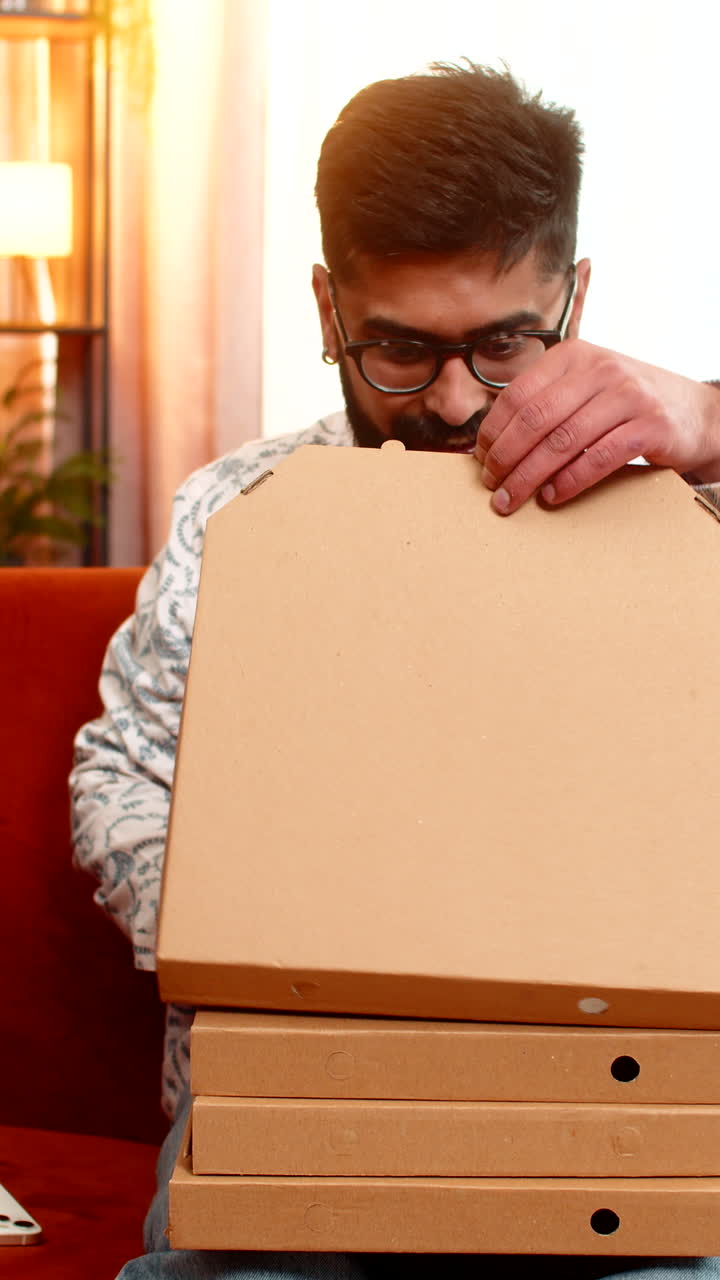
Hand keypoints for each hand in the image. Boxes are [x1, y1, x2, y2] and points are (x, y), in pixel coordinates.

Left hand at [475, 339, 719, 513]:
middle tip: (491, 485)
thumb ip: (548, 402)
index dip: (493, 431)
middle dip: (505, 458)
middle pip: (535, 420)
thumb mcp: (587, 387)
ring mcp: (628, 395)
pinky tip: (551, 497)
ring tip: (511, 498)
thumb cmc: (628, 405)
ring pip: (562, 442)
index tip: (481, 460)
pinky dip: (568, 482)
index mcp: (574, 355)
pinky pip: (597, 459)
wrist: (696, 412)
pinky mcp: (649, 425)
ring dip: (529, 476)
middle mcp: (600, 369)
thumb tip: (493, 442)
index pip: (518, 394)